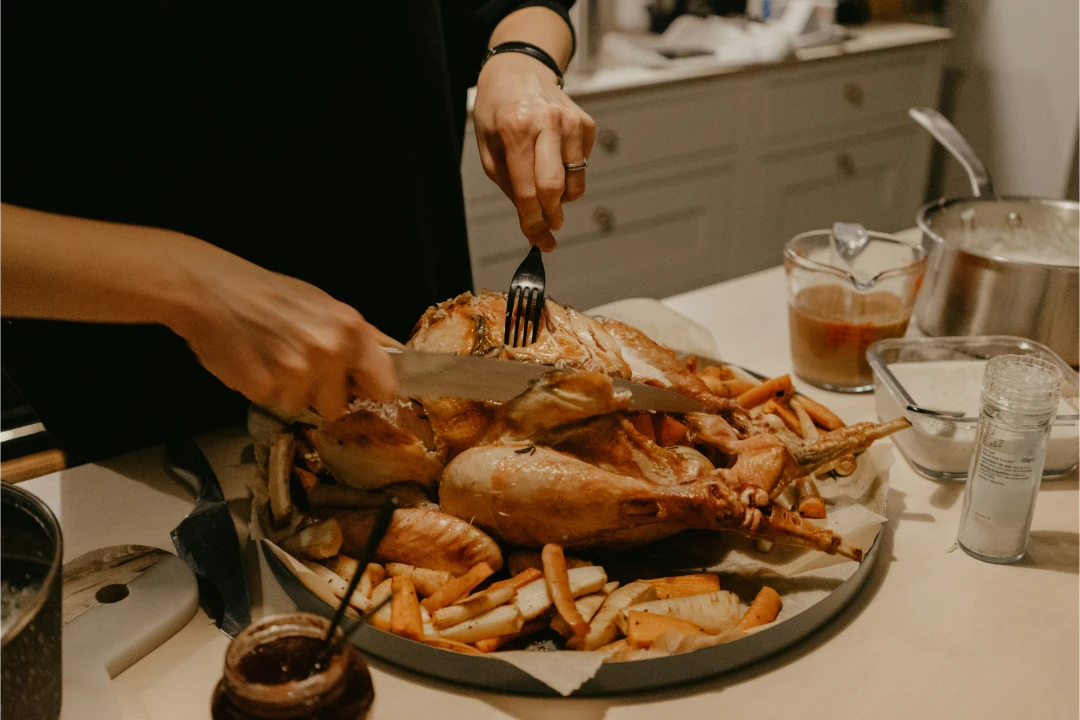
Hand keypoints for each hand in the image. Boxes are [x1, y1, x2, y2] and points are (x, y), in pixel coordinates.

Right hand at [167, 245, 397, 420]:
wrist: (209, 290)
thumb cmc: (267, 294)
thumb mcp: (324, 305)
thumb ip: (359, 335)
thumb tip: (392, 353)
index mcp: (350, 330)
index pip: (384, 384)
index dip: (371, 390)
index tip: (361, 390)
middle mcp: (329, 352)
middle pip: (339, 406)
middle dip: (322, 393)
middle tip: (300, 365)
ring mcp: (296, 373)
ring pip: (303, 406)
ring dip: (289, 391)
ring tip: (272, 358)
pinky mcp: (265, 389)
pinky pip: (273, 403)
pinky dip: (264, 389)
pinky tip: (254, 362)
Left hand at [473, 52, 595, 250]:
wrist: (519, 69)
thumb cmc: (498, 111)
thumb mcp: (489, 148)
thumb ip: (509, 185)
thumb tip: (533, 221)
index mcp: (515, 130)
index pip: (527, 191)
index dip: (532, 223)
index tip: (539, 242)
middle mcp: (547, 124)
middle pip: (555, 189)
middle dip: (551, 216)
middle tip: (548, 226)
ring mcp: (571, 123)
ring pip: (575, 183)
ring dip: (562, 198)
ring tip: (546, 188)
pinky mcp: (586, 124)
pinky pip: (582, 167)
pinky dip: (569, 174)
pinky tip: (554, 157)